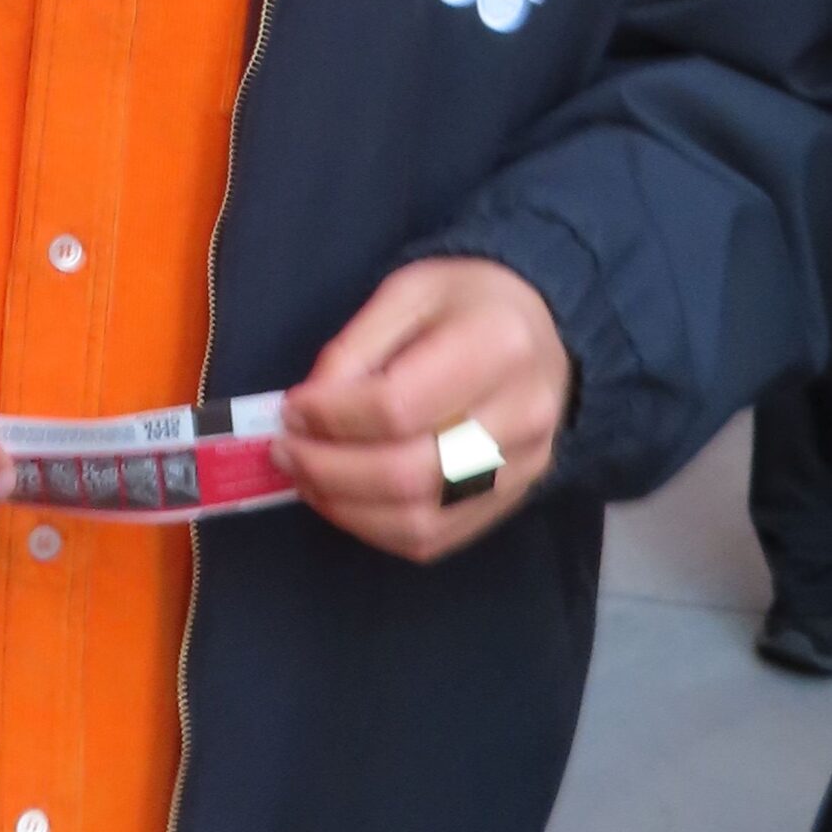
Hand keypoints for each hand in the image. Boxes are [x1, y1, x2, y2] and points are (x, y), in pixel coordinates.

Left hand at [275, 258, 572, 562]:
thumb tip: (307, 411)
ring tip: (306, 478)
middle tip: (286, 451)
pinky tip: (344, 500)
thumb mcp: (408, 292)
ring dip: (346, 509)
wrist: (545, 328)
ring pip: (421, 521)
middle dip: (329, 470)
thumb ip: (355, 348)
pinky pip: (436, 539)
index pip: (399, 405)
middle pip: (409, 473)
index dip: (332, 417)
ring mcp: (523, 469)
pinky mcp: (511, 501)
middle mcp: (522, 416)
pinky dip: (377, 529)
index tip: (292, 408)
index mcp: (497, 345)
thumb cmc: (468, 301)